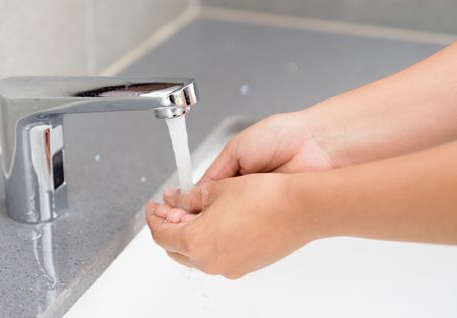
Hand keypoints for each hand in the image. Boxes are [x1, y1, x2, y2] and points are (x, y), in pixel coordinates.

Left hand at [145, 173, 313, 278]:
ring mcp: (229, 267)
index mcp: (197, 241)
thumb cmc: (265, 197)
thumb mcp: (219, 188)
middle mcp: (210, 261)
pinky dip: (209, 242)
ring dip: (190, 235)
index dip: (154, 217)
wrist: (301, 209)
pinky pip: (217, 257)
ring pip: (196, 255)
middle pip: (175, 248)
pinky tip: (219, 222)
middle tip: (171, 208)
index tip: (155, 206)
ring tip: (197, 212)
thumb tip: (177, 200)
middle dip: (169, 227)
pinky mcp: (245, 266)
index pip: (161, 233)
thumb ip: (190, 197)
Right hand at [165, 111, 331, 211]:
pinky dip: (236, 227)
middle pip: (214, 211)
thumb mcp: (236, 149)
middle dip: (198, 214)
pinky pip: (248, 227)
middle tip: (182, 216)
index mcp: (234, 172)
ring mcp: (258, 207)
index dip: (188, 201)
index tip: (173, 207)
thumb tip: (192, 191)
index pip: (204, 193)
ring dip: (216, 222)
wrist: (314, 144)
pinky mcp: (271, 218)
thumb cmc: (281, 137)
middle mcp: (245, 192)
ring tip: (203, 220)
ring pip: (229, 223)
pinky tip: (228, 225)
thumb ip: (215, 171)